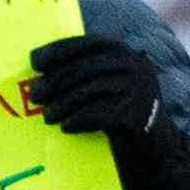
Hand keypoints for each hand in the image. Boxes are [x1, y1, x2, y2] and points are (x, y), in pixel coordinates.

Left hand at [26, 35, 189, 189]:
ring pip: (88, 91)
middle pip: (83, 68)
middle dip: (54, 81)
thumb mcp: (108, 82)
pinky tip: (66, 126)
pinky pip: (97, 114)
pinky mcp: (135, 113)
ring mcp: (138, 89)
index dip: (58, 51)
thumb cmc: (120, 110)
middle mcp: (134, 66)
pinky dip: (77, 120)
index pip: (86, 44)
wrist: (155, 145)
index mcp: (124, 52)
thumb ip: (85, 71)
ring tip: (48, 116)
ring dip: (62, 105)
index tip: (34, 62)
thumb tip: (40, 74)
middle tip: (35, 95)